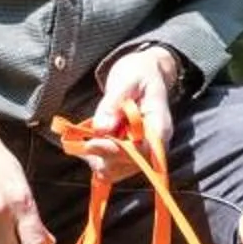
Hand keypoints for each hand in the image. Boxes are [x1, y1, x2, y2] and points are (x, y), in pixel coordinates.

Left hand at [73, 45, 182, 186]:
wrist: (142, 72)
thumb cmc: (138, 73)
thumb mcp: (126, 81)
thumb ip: (113, 104)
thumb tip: (101, 129)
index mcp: (159, 126)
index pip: (141, 150)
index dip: (116, 151)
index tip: (91, 143)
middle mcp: (153, 145)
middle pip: (127, 165)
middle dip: (102, 155)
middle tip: (83, 139)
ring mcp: (141, 152)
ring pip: (116, 171)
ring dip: (96, 158)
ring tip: (83, 138)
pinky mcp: (128, 153)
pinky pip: (110, 166)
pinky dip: (94, 157)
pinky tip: (86, 142)